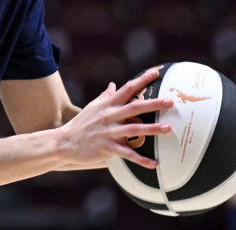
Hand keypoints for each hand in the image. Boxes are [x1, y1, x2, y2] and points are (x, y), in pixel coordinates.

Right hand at [55, 68, 173, 168]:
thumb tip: (114, 84)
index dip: (142, 80)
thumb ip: (106, 96)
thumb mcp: (93, 107)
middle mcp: (109, 116)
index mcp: (108, 105)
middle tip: (171, 102)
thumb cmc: (81, 124)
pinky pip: (127, 154)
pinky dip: (141, 159)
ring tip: (168, 129)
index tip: (156, 72)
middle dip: (154, 104)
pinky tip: (154, 163)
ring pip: (134, 130)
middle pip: (135, 107)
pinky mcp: (106, 148)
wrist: (64, 142)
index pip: (127, 89)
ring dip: (152, 129)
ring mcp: (108, 132)